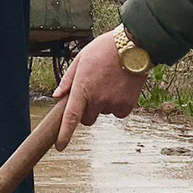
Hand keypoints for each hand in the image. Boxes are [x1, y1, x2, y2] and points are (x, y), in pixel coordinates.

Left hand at [52, 29, 150, 150]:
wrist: (134, 46)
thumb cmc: (104, 49)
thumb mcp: (81, 59)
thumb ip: (68, 79)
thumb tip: (57, 96)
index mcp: (82, 88)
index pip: (71, 117)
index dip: (64, 134)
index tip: (60, 146)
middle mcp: (97, 99)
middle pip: (87, 119)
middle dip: (87, 111)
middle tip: (93, 92)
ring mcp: (113, 103)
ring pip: (103, 113)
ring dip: (103, 104)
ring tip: (109, 82)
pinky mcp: (128, 105)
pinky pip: (118, 112)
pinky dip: (118, 105)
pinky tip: (120, 88)